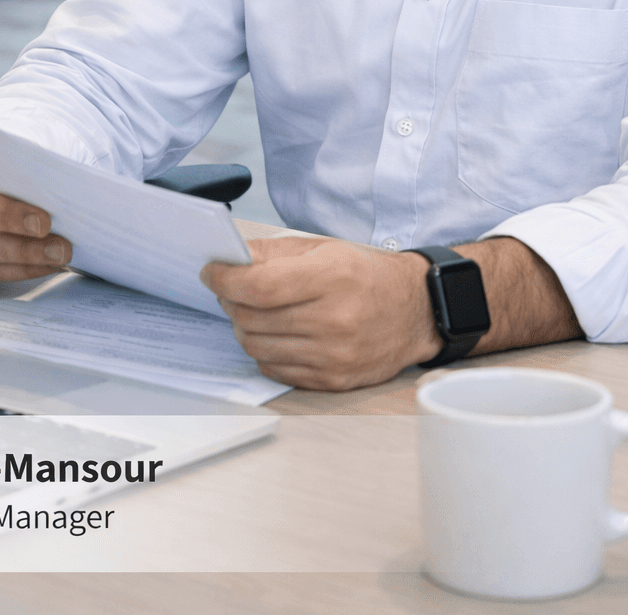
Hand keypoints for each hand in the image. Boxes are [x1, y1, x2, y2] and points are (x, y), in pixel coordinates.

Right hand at [0, 134, 71, 282]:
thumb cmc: (12, 163)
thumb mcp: (17, 148)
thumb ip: (28, 155)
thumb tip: (56, 176)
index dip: (0, 174)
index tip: (35, 187)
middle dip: (11, 219)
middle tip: (46, 225)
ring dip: (20, 253)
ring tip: (56, 252)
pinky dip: (15, 271)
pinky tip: (44, 265)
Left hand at [201, 236, 441, 390]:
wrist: (416, 311)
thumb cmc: (368, 275)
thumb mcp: (324, 248)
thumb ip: (274, 253)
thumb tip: (230, 259)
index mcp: (331, 277)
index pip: (259, 286)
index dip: (225, 279)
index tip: (211, 272)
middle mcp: (333, 320)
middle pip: (252, 318)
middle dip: (230, 301)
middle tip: (229, 289)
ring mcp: (333, 355)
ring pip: (257, 347)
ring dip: (243, 327)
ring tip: (251, 311)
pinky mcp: (332, 380)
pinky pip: (275, 370)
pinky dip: (264, 351)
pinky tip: (274, 333)